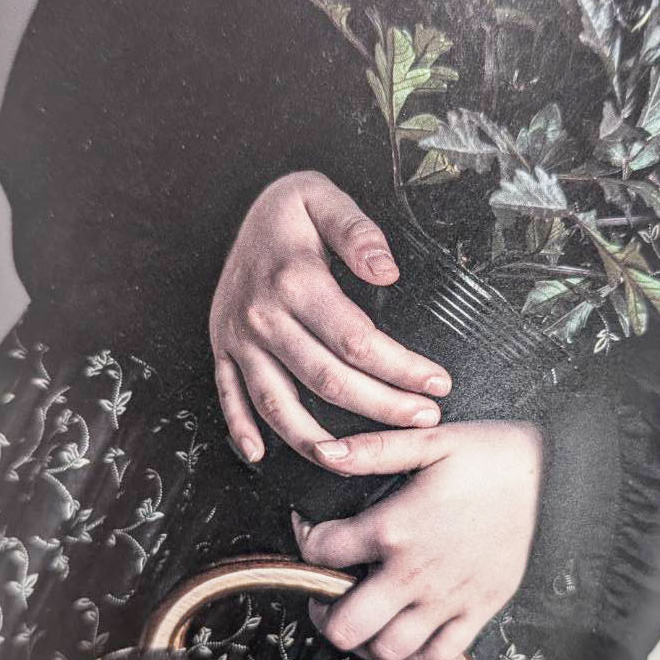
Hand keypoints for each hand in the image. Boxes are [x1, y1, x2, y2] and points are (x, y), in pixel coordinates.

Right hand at [210, 171, 450, 462]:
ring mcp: (237, 337)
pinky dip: (241, 429)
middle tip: (424, 421)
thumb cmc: (292, 209)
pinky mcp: (221, 347)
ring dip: (316, 440)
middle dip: (380, 407)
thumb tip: (387, 270)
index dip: (401, 368)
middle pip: (326, 380)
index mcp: (293, 280)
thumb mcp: (324, 198)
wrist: (241, 209)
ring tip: (355, 460)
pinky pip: (228, 396)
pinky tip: (262, 456)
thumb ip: (357, 232)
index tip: (437, 383)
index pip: (356, 340)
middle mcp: (262, 316)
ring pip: (276, 403)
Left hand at [291, 421, 543, 659]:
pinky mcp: (478, 612)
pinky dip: (412, 654)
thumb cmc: (491, 454)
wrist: (556, 478)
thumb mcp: (429, 441)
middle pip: (345, 627)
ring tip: (364, 615)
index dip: (305, 540)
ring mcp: (448, 600)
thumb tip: (321, 450)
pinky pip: (436, 656)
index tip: (311, 530)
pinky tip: (405, 630)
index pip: (321, 553)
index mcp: (394, 528)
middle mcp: (416, 574)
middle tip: (326, 593)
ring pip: (386, 651)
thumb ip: (371, 450)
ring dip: (365, 639)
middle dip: (323, 612)